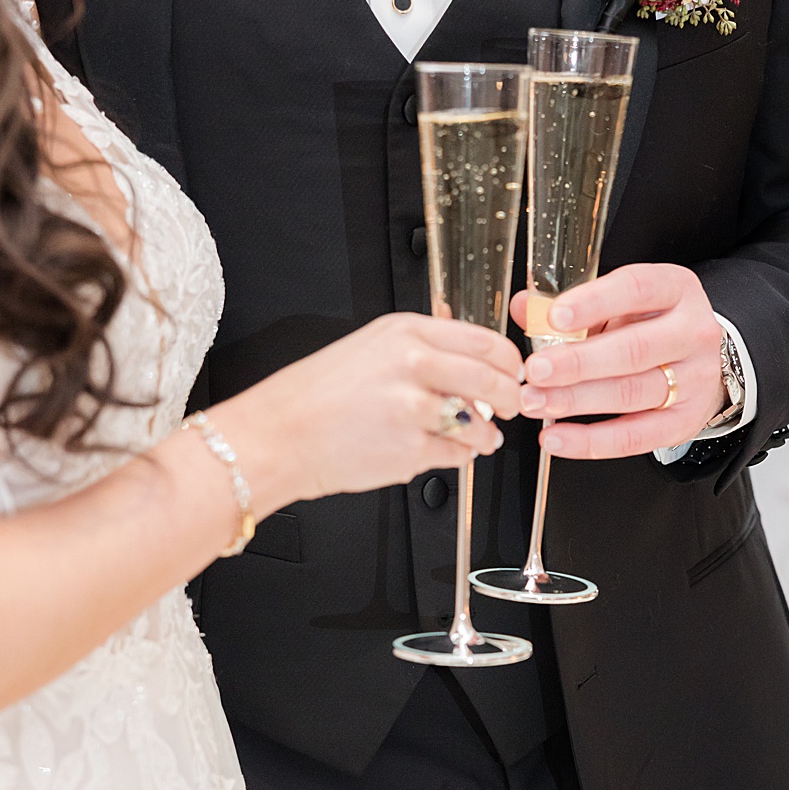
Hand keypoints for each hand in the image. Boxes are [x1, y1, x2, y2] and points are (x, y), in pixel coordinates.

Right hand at [212, 312, 524, 511]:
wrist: (274, 437)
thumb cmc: (316, 397)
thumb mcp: (371, 348)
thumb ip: (424, 349)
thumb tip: (475, 360)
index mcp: (405, 332)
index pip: (486, 342)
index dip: (510, 364)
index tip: (514, 375)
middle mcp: (413, 363)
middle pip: (494, 381)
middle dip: (510, 400)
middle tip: (508, 408)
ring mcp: (413, 407)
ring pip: (480, 423)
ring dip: (484, 434)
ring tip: (472, 436)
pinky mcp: (410, 448)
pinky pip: (457, 455)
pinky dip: (455, 457)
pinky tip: (432, 449)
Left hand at [512, 265, 726, 459]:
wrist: (701, 359)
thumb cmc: (653, 324)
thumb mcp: (620, 301)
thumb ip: (572, 304)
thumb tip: (525, 308)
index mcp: (676, 290)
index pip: (637, 289)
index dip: (594, 303)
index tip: (555, 317)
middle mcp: (692, 333)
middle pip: (634, 349)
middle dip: (578, 362)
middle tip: (535, 371)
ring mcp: (695, 379)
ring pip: (632, 393)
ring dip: (577, 401)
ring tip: (536, 402)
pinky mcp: (686, 421)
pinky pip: (636, 436)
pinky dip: (592, 441)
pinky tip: (558, 436)